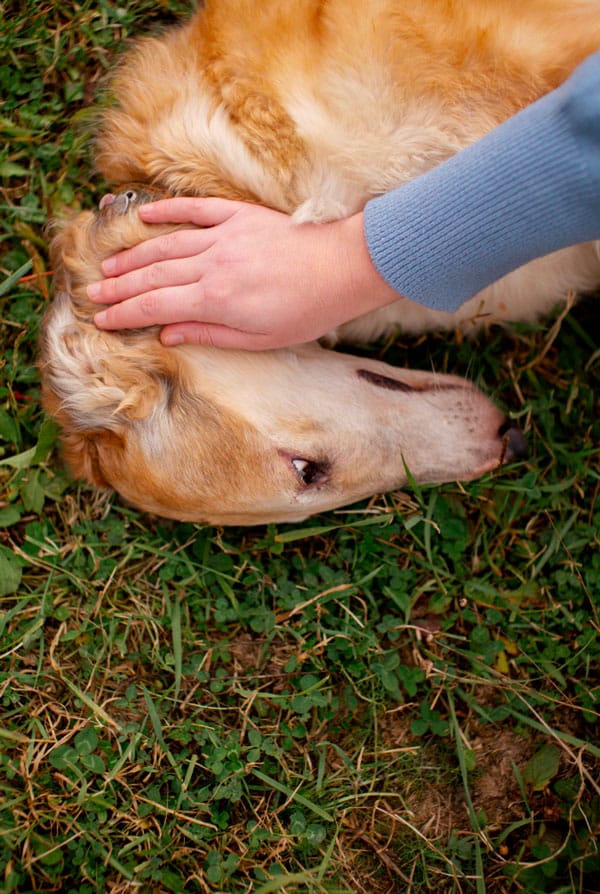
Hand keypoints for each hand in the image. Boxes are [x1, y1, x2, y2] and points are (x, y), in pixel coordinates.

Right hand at [89, 197, 399, 349]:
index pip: (155, 306)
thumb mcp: (259, 339)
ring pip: (166, 244)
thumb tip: (167, 335)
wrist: (343, 267)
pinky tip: (145, 216)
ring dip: (134, 255)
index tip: (103, 319)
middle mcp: (212, 265)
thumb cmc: (307, 311)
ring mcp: (224, 236)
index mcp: (216, 300)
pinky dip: (167, 212)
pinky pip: (194, 210)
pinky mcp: (239, 216)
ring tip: (109, 264)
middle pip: (153, 275)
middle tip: (94, 292)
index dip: (125, 313)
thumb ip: (209, 334)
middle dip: (120, 286)